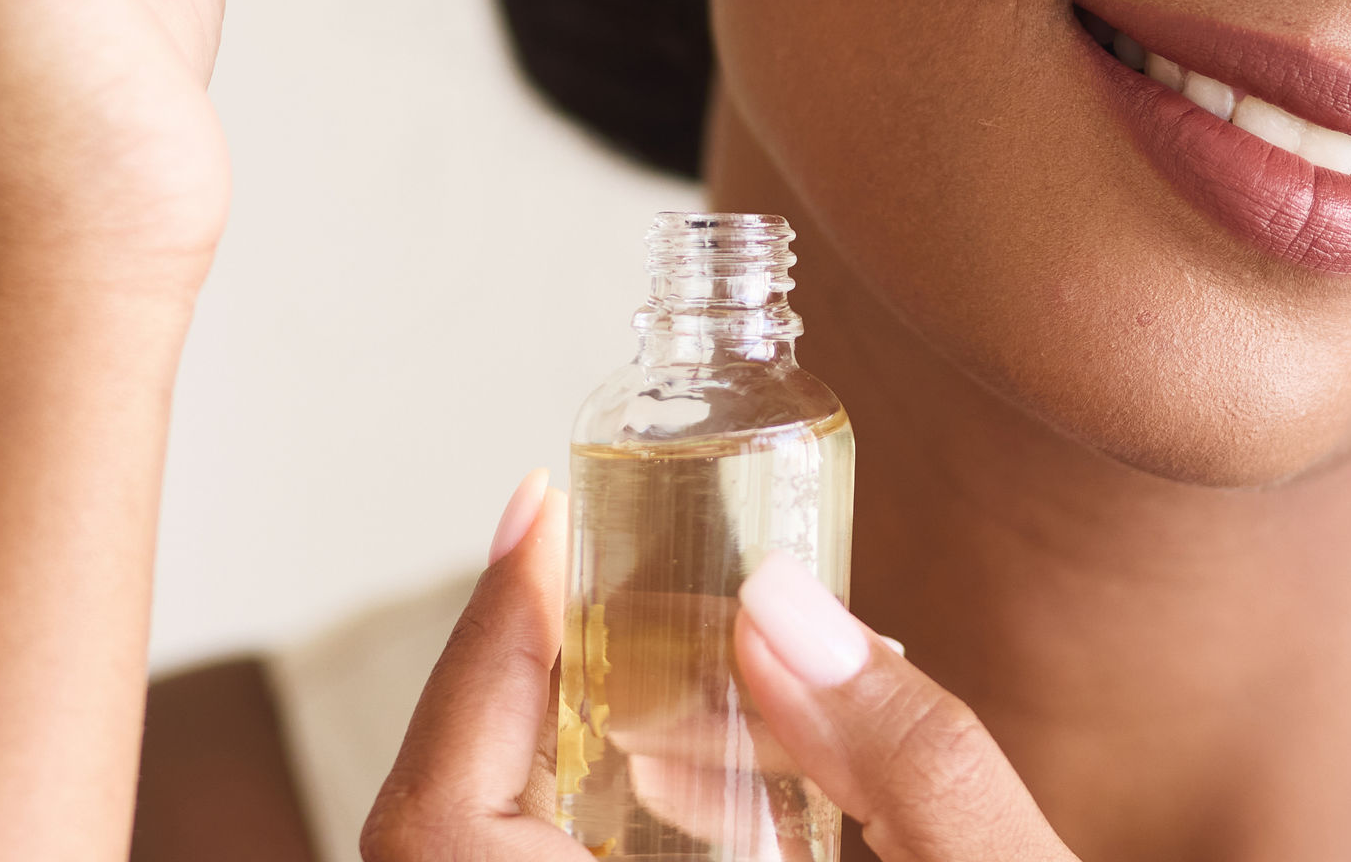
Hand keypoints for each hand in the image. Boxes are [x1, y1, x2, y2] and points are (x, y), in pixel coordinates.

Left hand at [370, 483, 1075, 861]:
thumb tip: (779, 607)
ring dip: (539, 768)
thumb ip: (910, 763)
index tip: (535, 520)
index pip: (440, 824)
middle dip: (504, 690)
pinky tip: (703, 786)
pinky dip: (590, 840)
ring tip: (649, 661)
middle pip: (442, 846)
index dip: (471, 655)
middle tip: (588, 569)